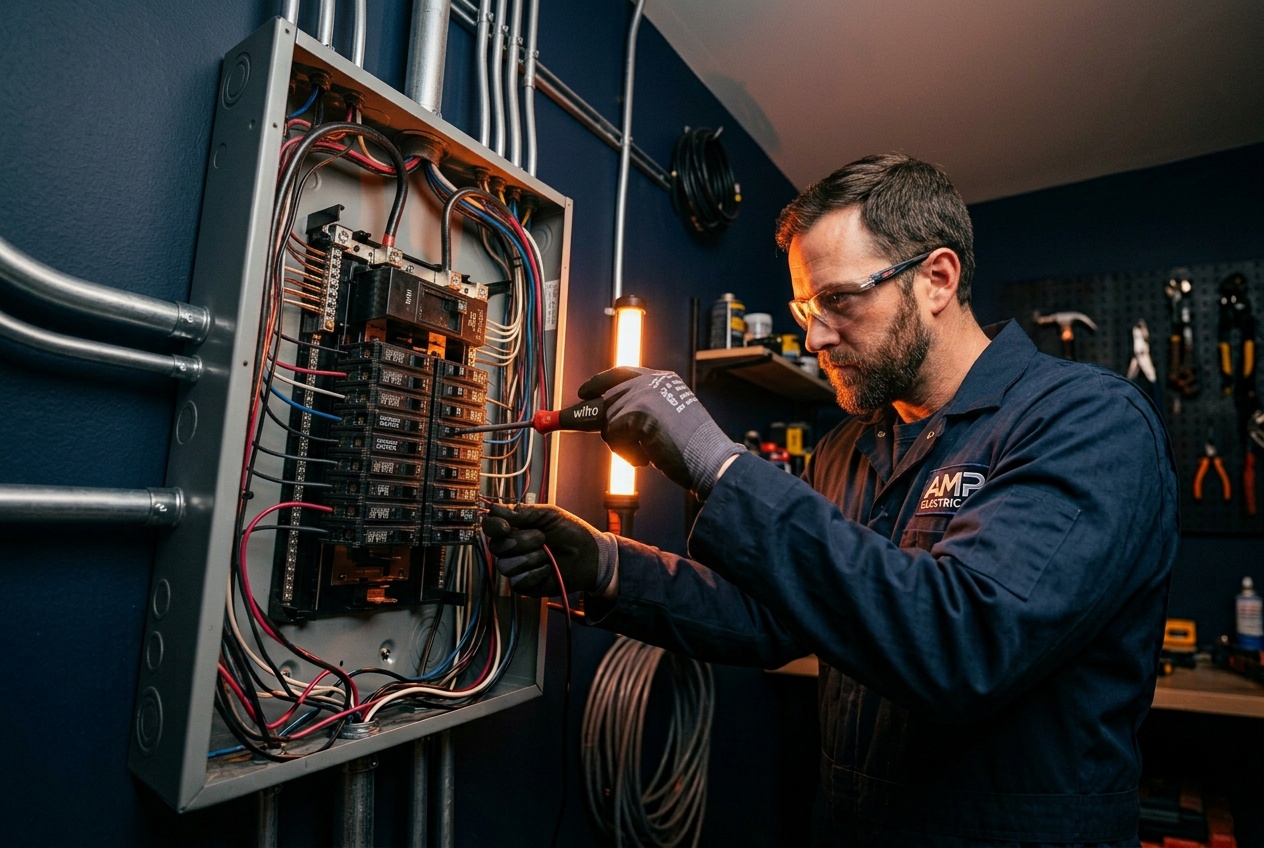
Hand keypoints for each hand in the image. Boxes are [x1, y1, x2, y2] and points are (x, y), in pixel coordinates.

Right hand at [481, 503, 616, 596]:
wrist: (589, 555)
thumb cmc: (571, 532)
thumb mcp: (549, 514)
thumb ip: (523, 512)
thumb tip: (495, 509)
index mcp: (515, 528)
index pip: (490, 527)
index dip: (494, 527)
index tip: (506, 527)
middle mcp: (512, 548)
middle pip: (496, 547)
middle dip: (522, 541)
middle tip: (542, 538)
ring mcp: (517, 567)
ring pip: (505, 566)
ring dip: (530, 558)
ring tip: (547, 554)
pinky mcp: (525, 585)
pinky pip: (518, 581)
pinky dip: (535, 573)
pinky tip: (548, 568)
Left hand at [578, 367, 742, 497]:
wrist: (712, 460)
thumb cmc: (694, 449)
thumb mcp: (668, 419)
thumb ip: (642, 412)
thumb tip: (605, 419)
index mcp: (663, 380)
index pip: (622, 373)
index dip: (599, 383)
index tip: (583, 391)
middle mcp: (652, 382)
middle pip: (605, 400)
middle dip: (581, 418)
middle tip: (556, 423)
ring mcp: (644, 395)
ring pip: (608, 422)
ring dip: (621, 445)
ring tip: (648, 453)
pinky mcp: (637, 413)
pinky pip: (613, 437)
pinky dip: (627, 454)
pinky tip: (649, 457)